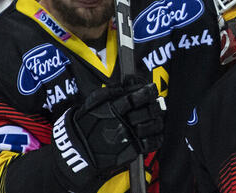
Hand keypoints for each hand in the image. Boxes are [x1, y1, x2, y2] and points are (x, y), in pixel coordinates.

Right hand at [51, 82, 165, 191]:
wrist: (77, 151)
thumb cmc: (84, 125)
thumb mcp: (92, 103)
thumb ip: (110, 91)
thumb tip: (127, 84)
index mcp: (112, 109)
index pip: (135, 97)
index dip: (148, 91)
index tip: (152, 88)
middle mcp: (122, 123)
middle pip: (148, 111)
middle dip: (156, 105)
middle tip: (157, 102)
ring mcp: (128, 138)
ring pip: (153, 126)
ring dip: (158, 119)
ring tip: (158, 116)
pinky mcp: (131, 151)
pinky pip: (151, 143)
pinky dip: (158, 136)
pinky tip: (157, 131)